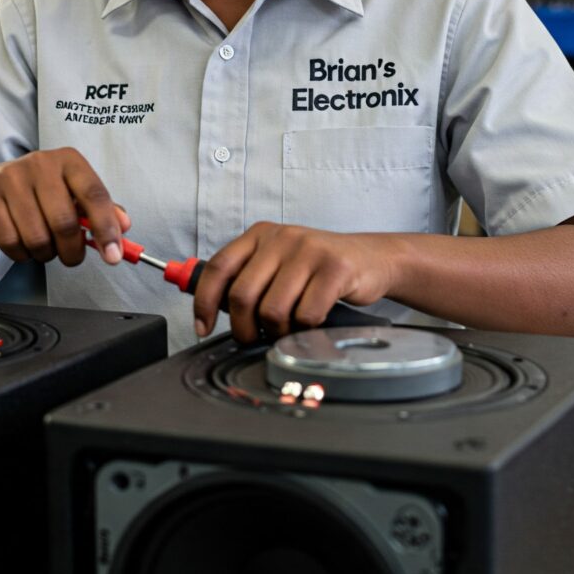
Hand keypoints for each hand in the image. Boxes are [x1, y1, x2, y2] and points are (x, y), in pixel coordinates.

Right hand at [0, 148, 129, 267]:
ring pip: (37, 237)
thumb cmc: (40, 193)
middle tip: (70, 257)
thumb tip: (123, 226)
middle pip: (65, 223)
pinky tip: (21, 243)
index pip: (95, 195)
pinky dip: (20, 254)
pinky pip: (10, 241)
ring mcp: (11, 176)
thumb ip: (101, 210)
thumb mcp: (73, 194)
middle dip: (71, 251)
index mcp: (69, 160)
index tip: (114, 256)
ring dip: (44, 254)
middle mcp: (41, 162)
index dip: (107, 228)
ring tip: (42, 245)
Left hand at [192, 222, 397, 343]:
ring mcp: (308, 250)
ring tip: (288, 329)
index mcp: (260, 235)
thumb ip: (249, 278)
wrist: (371, 258)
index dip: (204, 302)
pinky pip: (306, 314)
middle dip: (244, 328)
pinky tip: (313, 322)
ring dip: (278, 331)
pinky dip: (306, 329)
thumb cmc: (318, 268)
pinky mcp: (334, 268)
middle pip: (242, 295)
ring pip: (273, 310)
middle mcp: (281, 238)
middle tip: (253, 339)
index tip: (203, 327)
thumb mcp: (279, 262)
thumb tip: (211, 310)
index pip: (218, 267)